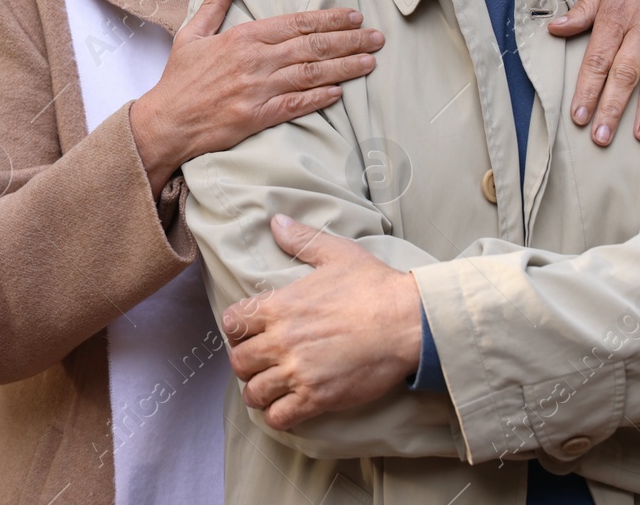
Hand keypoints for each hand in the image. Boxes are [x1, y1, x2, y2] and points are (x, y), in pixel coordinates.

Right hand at [130, 0, 383, 195]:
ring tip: (370, 62)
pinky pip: (296, 105)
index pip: (295, 23)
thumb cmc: (179, 79)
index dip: (328, 19)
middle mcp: (255, 61)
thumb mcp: (192, 33)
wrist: (165, 122)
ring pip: (311, 74)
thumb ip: (215, 2)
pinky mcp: (257, 117)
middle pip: (311, 46)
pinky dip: (320, 98)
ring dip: (344, 67)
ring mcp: (257, 90)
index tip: (354, 16)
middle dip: (349, 40)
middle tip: (376, 37)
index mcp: (242, 37)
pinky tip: (341, 92)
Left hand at [221, 215, 419, 430]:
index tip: (249, 333)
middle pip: (238, 361)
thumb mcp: (336, 253)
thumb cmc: (374, 286)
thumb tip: (276, 222)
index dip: (237, 330)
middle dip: (246, 363)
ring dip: (259, 392)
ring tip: (271, 389)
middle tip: (261, 363)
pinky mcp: (317, 397)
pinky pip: (280, 417)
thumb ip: (301, 239)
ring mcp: (298, 371)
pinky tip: (289, 407)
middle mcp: (281, 340)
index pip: (232, 323)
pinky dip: (279, 416)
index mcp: (279, 306)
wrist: (408, 321)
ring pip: (253, 393)